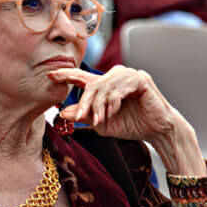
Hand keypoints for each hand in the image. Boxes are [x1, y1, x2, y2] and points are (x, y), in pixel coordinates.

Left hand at [49, 66, 206, 174]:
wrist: (156, 131)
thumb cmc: (131, 125)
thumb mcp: (101, 123)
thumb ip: (84, 116)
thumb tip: (63, 112)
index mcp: (105, 85)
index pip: (82, 77)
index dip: (66, 75)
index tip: (50, 76)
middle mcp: (115, 76)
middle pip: (91, 84)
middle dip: (84, 102)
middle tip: (79, 116)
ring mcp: (129, 75)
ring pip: (104, 86)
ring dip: (99, 105)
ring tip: (100, 119)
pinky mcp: (141, 79)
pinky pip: (120, 88)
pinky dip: (114, 101)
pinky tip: (114, 111)